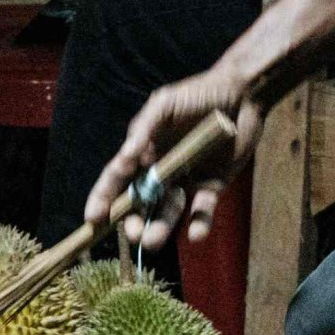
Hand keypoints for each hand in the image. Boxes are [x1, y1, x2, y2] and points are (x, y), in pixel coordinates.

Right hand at [85, 66, 258, 251]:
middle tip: (132, 234)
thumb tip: (123, 159)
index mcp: (143, 151)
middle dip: (132, 220)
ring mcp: (186, 180)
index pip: (117, 178)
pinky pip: (202, 210)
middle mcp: (161, 170)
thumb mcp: (164, 104)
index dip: (103, 198)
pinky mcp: (212, 186)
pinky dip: (198, 224)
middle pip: (140, 202)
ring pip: (168, 211)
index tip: (92, 219)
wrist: (242, 94)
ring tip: (152, 242)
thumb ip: (143, 129)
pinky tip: (196, 234)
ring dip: (159, 228)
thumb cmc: (198, 93)